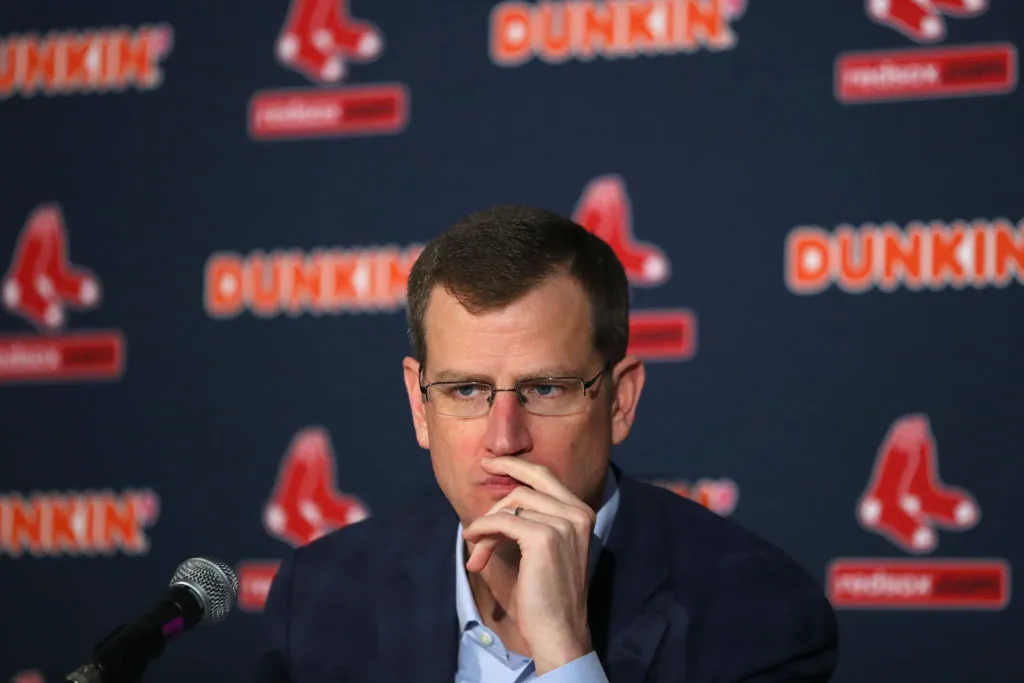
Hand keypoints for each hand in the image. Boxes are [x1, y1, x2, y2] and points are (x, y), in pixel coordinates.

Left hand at [462, 457, 596, 674]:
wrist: (559, 632)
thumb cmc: (547, 596)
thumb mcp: (544, 550)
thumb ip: (531, 521)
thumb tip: (499, 503)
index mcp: (582, 513)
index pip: (545, 476)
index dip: (515, 466)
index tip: (491, 464)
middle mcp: (577, 513)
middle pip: (526, 485)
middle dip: (497, 493)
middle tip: (477, 492)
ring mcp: (563, 523)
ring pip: (510, 504)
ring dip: (486, 526)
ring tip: (477, 550)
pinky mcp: (544, 537)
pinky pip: (502, 522)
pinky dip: (483, 532)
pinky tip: (476, 550)